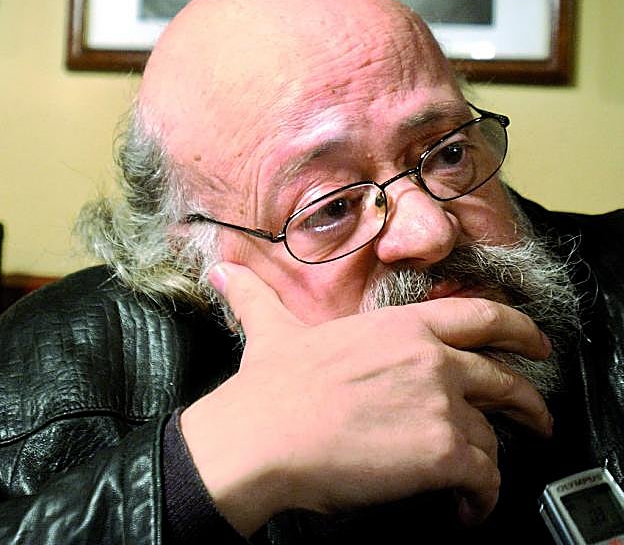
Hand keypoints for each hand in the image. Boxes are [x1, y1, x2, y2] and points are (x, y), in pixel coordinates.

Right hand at [180, 262, 552, 535]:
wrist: (264, 436)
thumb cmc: (271, 388)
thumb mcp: (271, 329)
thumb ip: (255, 296)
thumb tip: (223, 274)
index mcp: (403, 326)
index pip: (480, 316)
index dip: (518, 328)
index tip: (537, 342)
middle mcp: (432, 357)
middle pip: (504, 377)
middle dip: (529, 401)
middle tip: (538, 418)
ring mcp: (441, 402)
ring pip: (491, 436)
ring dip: (488, 464)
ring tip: (476, 486)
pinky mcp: (442, 451)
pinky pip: (484, 479)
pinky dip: (482, 500)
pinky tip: (465, 510)